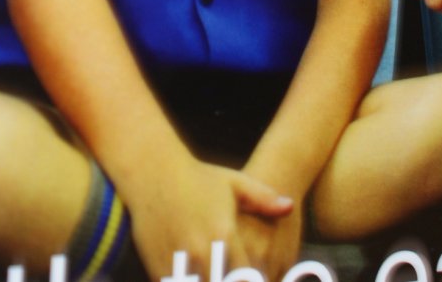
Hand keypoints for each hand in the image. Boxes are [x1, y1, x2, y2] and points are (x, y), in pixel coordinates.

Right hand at [126, 154, 292, 280]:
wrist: (152, 170)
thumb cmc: (197, 176)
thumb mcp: (233, 182)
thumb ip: (263, 198)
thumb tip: (289, 206)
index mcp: (225, 233)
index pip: (248, 277)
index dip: (254, 280)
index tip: (256, 277)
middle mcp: (203, 251)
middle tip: (234, 275)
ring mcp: (179, 260)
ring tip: (215, 273)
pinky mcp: (158, 266)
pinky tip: (194, 277)